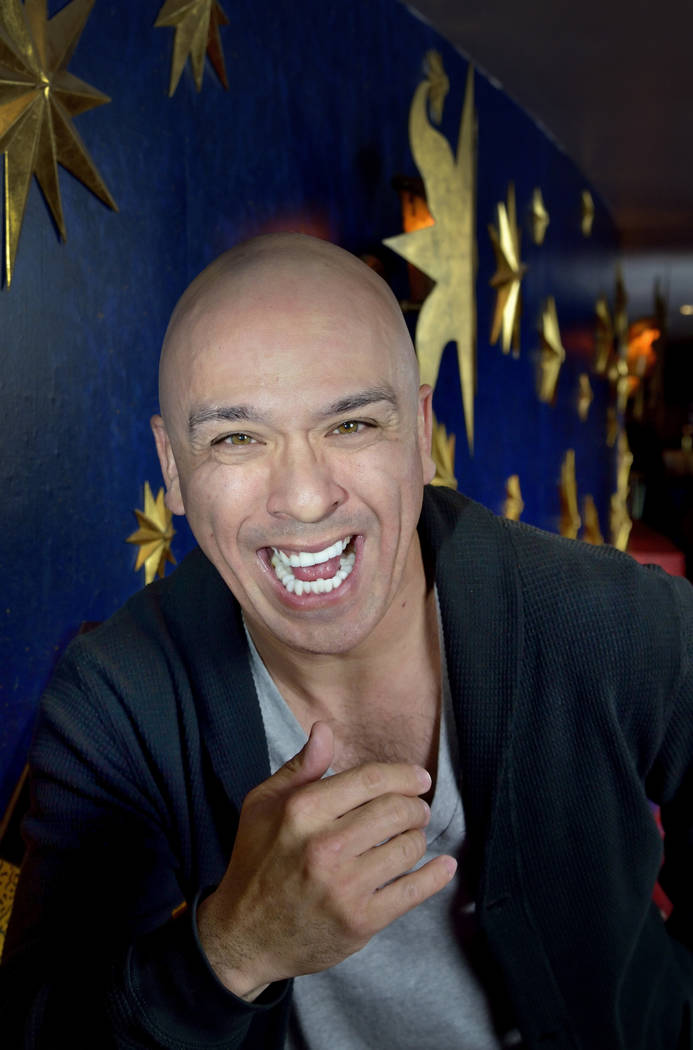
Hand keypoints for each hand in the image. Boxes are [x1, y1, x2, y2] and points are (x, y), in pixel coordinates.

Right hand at [197, 721, 456, 999]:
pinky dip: (434, 876)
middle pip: (395, 811)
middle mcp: (324, 846)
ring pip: (408, 848)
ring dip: (418, 838)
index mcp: (302, 811)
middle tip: (416, 810)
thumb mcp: (262, 805)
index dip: (403, 776)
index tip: (418, 779)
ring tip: (411, 837)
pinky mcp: (360, 921)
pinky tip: (443, 866)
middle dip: (414, 807)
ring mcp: (344, 886)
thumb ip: (300, 767)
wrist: (244, 935)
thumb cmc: (255, 862)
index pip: (370, 780)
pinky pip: (412, 892)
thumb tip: (324, 729)